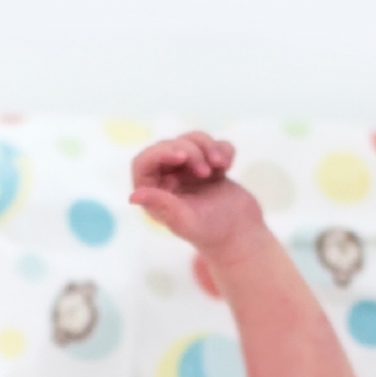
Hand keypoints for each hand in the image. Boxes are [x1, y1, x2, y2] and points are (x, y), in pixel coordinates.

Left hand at [129, 131, 262, 253]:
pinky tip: (227, 167)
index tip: (181, 155)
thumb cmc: (212, 233)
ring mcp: (190, 172)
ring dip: (207, 146)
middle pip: (169, 146)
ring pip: (191, 140)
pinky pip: (213, 144)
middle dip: (190, 150)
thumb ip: (161, 205)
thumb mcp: (185, 220)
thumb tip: (133, 196)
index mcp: (156, 194)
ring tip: (220, 165)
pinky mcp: (210, 167)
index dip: (159, 152)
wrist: (242, 236)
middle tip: (206, 171)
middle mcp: (169, 181)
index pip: (144, 163)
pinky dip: (222, 150)